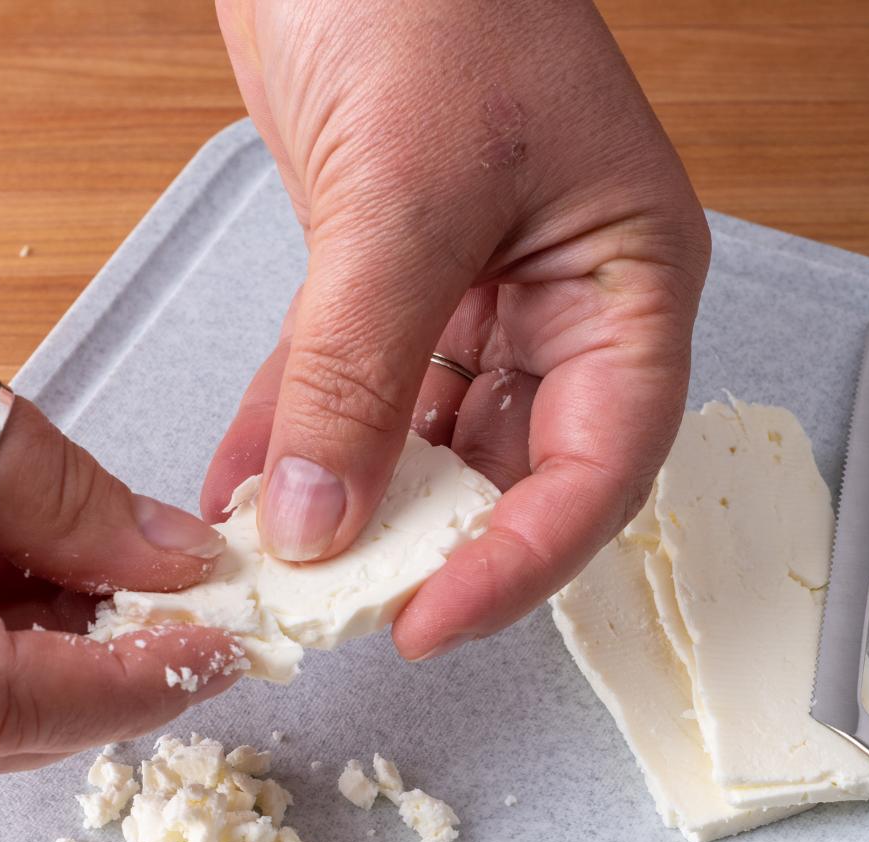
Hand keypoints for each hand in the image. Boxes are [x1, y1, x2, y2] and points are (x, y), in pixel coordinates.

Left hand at [209, 0, 709, 658]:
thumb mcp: (402, 195)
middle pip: (511, 467)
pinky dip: (295, 434)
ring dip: (348, 498)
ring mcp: (471, 288)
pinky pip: (346, 381)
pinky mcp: (383, 269)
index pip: (600, 462)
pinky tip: (241, 487)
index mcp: (626, 278)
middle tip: (336, 606)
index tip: (432, 619)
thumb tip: (320, 522)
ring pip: (420, 437)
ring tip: (271, 561)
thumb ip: (360, 370)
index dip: (525, 558)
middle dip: (425, 540)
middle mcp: (561, 298)